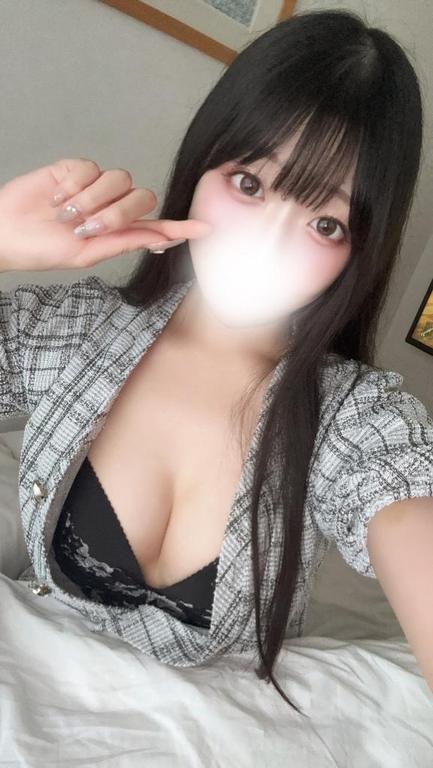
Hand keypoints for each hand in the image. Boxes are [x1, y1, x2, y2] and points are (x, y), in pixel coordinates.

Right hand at [0, 157, 211, 271]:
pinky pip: (90, 167)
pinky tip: (56, 198)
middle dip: (116, 213)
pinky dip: (74, 185)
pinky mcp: (73, 169)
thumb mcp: (85, 254)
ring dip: (92, 200)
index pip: (155, 227)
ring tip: (66, 214)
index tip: (206, 229)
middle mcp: (110, 207)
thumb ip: (122, 242)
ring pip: (117, 180)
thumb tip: (159, 240)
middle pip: (141, 198)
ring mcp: (93, 187)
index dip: (180, 227)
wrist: (6, 234)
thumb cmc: (41, 250)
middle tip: (86, 227)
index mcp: (116, 232)